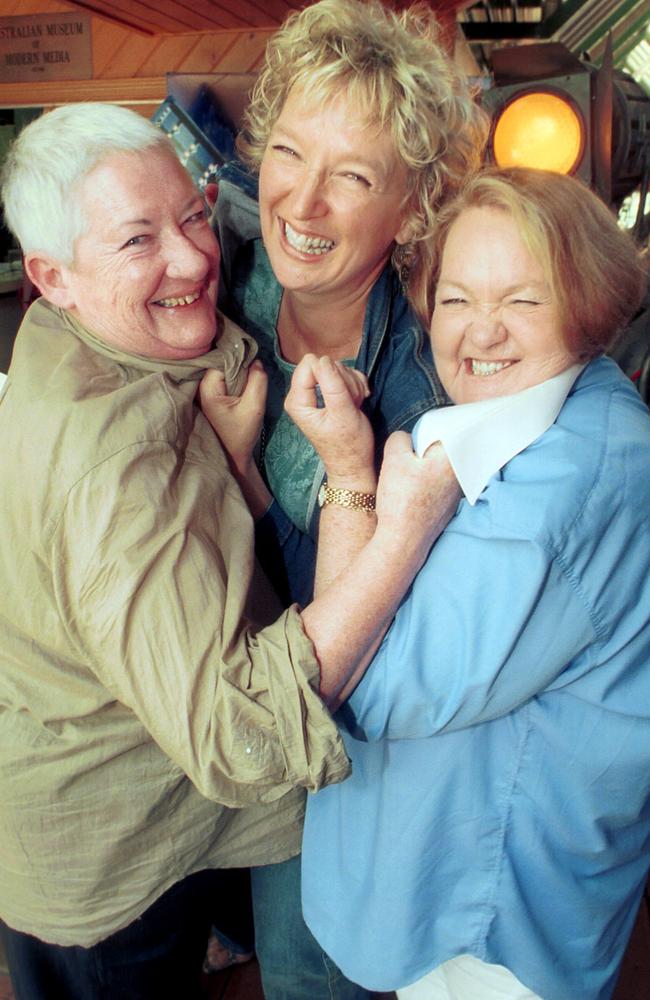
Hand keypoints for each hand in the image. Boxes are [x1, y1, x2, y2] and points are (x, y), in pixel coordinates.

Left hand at [199, 360, 266, 474]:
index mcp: (208, 388)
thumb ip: (258, 381)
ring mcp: (207, 390)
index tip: (254, 360)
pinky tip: (245, 384)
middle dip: (240, 363)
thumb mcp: (254, 407)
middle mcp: (203, 386)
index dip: (240, 357)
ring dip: (239, 371)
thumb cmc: (241, 434)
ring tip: (251, 379)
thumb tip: (256, 360)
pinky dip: (237, 378)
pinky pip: (226, 377)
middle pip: (223, 362)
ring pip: (226, 369)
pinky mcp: (213, 394)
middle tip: (255, 371)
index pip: (223, 358)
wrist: (232, 455)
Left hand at [285, 355, 374, 483]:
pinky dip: (356, 386)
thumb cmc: (349, 445)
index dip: (331, 374)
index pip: (311, 364)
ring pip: (338, 369)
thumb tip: (324, 359)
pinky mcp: (329, 393)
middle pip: (326, 364)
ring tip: (354, 406)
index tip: (342, 395)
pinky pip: (345, 375)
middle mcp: (303, 395)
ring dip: (352, 385)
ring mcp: (317, 393)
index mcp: (297, 400)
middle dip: (344, 381)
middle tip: (351, 403)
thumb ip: (332, 385)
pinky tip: (358, 402)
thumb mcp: (342, 413)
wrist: (355, 464)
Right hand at [375, 432, 460, 556]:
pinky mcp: (448, 508)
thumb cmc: (401, 499)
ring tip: (407, 476)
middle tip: (408, 455)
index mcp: (453, 458)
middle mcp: (461, 475)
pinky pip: (438, 486)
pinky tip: (411, 493)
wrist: (403, 541)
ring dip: (426, 467)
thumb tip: (406, 440)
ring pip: (440, 468)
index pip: (448, 429)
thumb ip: (400, 438)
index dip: (429, 428)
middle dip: (426, 448)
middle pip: (444, 449)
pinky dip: (426, 485)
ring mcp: (457, 493)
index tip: (416, 434)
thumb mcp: (393, 458)